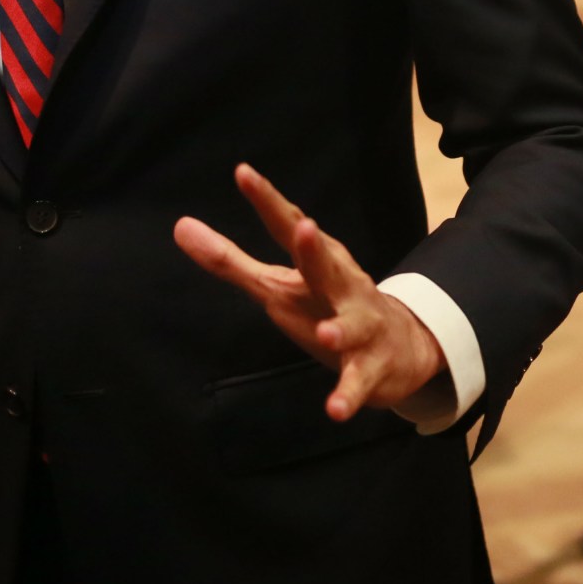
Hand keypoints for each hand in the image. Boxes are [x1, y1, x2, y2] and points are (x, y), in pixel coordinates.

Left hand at [175, 165, 446, 422]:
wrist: (402, 347)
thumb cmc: (329, 306)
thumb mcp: (278, 283)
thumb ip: (229, 259)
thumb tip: (180, 226)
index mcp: (316, 263)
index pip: (288, 227)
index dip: (268, 201)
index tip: (244, 172)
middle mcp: (341, 288)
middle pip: (327, 266)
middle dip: (315, 248)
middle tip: (304, 227)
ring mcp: (360, 326)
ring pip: (351, 325)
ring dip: (340, 328)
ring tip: (326, 333)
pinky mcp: (370, 368)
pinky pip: (358, 382)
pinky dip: (348, 395)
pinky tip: (334, 411)